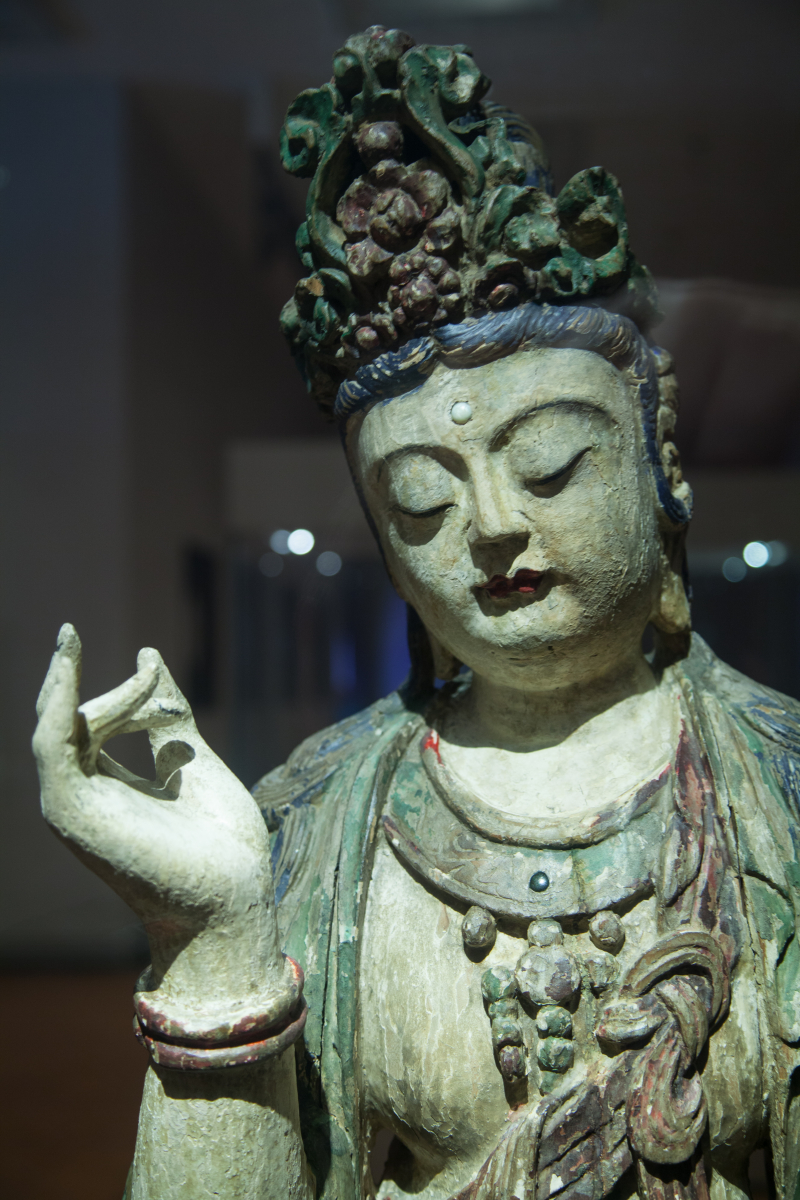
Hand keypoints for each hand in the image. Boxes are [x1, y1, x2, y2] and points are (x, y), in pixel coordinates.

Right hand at [33, 624, 281, 1014]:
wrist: (235, 893)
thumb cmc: (221, 840)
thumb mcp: (192, 757)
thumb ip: (167, 712)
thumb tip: (147, 653)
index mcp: (109, 786)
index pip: (91, 719)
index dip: (127, 690)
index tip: (156, 669)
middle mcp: (84, 796)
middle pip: (74, 718)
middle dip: (122, 692)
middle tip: (155, 678)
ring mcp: (73, 805)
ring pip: (59, 726)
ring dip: (97, 693)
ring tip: (136, 675)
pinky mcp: (73, 811)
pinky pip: (51, 747)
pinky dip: (57, 705)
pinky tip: (66, 669)